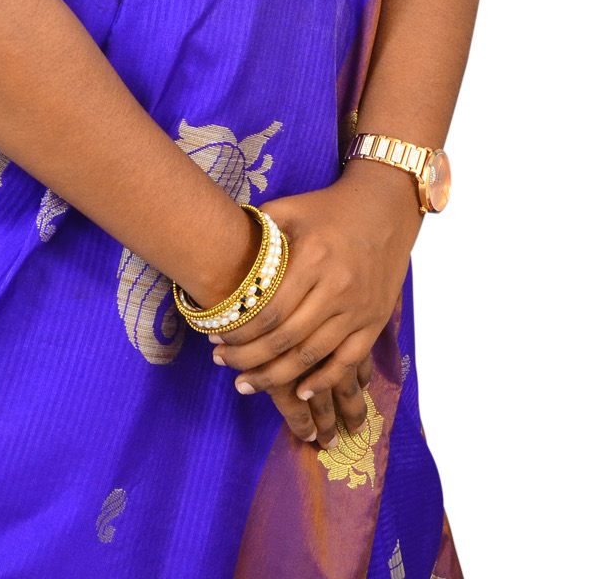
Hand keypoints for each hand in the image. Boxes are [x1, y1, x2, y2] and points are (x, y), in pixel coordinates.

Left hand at [209, 160, 420, 442]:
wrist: (385, 208)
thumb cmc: (329, 208)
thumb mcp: (291, 208)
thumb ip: (258, 230)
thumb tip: (220, 246)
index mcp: (312, 259)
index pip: (269, 311)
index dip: (239, 331)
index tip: (216, 338)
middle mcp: (336, 287)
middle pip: (286, 340)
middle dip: (249, 359)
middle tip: (222, 364)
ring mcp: (358, 309)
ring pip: (312, 357)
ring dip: (277, 377)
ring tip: (247, 384)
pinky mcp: (374, 322)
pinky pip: (347, 362)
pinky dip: (322, 382)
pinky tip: (299, 393)